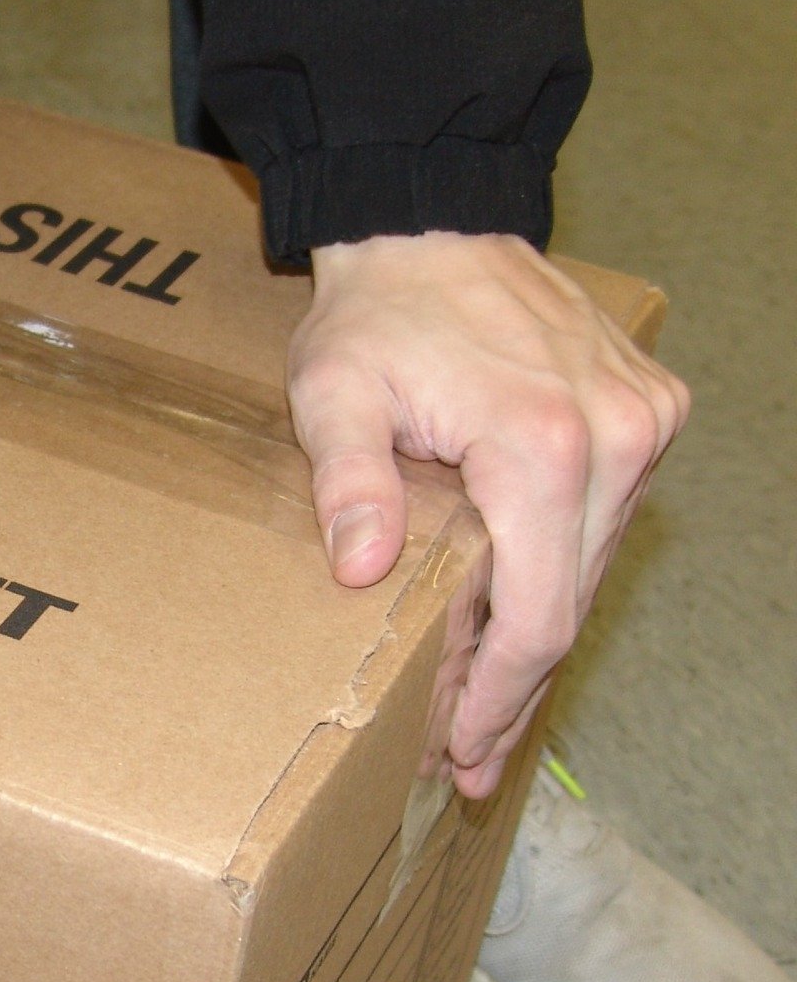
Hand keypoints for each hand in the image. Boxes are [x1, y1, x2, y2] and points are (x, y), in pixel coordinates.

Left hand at [291, 231, 688, 800]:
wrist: (432, 220)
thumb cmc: (376, 313)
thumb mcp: (333, 393)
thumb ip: (349, 482)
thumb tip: (363, 570)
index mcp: (542, 446)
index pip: (536, 615)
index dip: (499, 695)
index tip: (459, 750)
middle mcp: (616, 438)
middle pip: (571, 604)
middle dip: (516, 689)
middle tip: (468, 761)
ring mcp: (643, 420)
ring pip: (593, 567)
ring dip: (541, 639)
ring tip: (487, 712)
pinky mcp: (647, 406)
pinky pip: (606, 520)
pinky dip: (562, 574)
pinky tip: (518, 619)